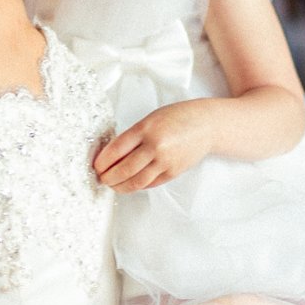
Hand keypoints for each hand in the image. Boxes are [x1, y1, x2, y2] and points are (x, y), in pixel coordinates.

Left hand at [94, 101, 214, 190]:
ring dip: (120, 186)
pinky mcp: (174, 172)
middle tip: (102, 179)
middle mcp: (156, 146)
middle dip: (108, 177)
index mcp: (147, 128)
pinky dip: (137, 186)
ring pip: (136, 182)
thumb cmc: (179, 117)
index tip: (96, 166)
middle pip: (124, 169)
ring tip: (113, 185)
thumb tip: (112, 155)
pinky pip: (150, 183)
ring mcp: (166, 161)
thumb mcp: (152, 119)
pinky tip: (130, 184)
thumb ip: (134, 135)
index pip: (116, 150)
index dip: (102, 162)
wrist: (208, 125)